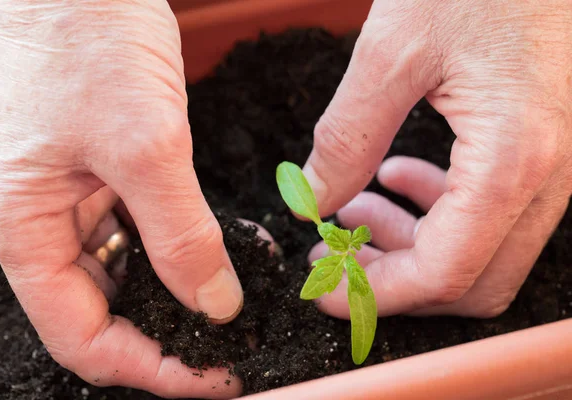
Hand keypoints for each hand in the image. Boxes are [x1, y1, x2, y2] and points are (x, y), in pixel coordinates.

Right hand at [0, 1, 241, 397]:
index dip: (145, 368)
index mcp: (19, 227)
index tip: (208, 376)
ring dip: (173, 297)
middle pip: (100, 314)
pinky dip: (175, 255)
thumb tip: (215, 305)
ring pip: (122, 279)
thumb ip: (181, 234)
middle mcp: (36, 224)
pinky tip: (214, 259)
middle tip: (227, 350)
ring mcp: (68, 203)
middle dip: (163, 339)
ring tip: (230, 308)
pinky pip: (136, 237)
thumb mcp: (146, 145)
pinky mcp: (100, 181)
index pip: (78, 335)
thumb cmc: (91, 42)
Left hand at [303, 0, 571, 317]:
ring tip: (356, 211)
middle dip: (395, 280)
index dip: (377, 294)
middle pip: (470, 280)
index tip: (321, 288)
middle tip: (335, 253)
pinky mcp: (541, 147)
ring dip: (412, 245)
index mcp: (511, 160)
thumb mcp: (392, 51)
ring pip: (482, 250)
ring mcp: (552, 165)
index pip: (443, 273)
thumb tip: (313, 200)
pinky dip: (438, 211)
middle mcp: (546, 175)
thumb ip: (348, 136)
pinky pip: (493, 210)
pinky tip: (396, 176)